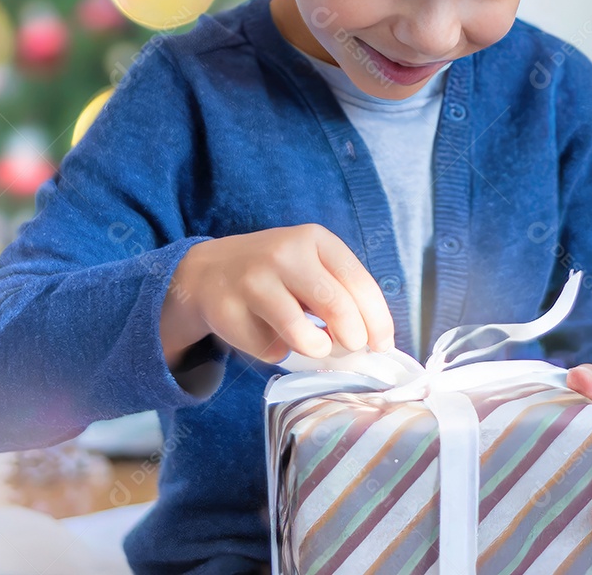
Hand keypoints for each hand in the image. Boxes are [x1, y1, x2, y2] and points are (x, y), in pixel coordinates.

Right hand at [160, 224, 394, 365]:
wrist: (208, 272)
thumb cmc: (277, 274)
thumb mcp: (312, 265)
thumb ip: (342, 292)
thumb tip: (377, 338)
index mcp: (314, 239)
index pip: (359, 281)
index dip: (378, 319)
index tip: (383, 343)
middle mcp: (285, 254)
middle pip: (337, 307)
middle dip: (353, 339)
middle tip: (352, 348)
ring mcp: (254, 281)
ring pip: (303, 335)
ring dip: (318, 350)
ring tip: (314, 344)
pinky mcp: (230, 312)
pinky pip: (271, 349)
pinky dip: (279, 352)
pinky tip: (269, 333)